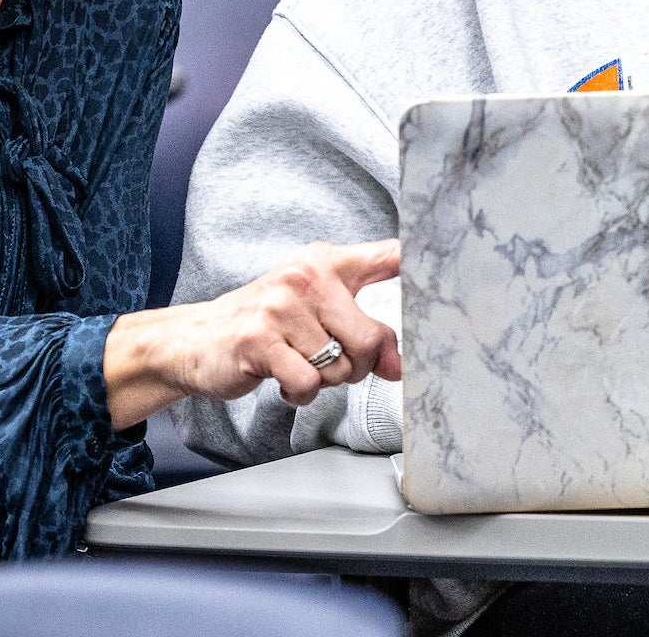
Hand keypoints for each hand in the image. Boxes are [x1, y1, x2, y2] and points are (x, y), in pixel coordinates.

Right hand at [103, 240, 400, 429]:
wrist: (196, 338)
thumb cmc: (268, 325)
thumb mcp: (318, 313)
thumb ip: (367, 334)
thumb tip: (400, 367)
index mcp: (327, 261)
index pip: (388, 254)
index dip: (422, 259)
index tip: (451, 263)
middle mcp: (306, 275)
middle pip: (372, 338)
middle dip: (358, 366)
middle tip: (329, 361)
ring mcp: (280, 305)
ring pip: (339, 368)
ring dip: (323, 382)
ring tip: (296, 363)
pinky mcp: (259, 338)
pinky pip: (307, 384)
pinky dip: (299, 393)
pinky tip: (281, 378)